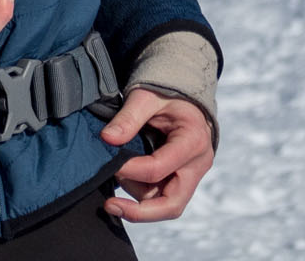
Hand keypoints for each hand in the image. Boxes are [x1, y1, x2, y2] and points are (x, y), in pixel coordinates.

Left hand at [99, 89, 214, 221]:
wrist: (184, 97)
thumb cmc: (167, 94)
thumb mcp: (146, 96)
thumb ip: (128, 117)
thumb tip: (107, 139)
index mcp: (193, 141)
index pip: (159, 168)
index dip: (130, 170)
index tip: (109, 164)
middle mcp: (197, 164)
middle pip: (173, 204)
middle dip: (140, 211)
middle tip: (111, 206)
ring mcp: (192, 175)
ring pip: (165, 203)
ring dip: (137, 196)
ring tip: (117, 171)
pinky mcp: (182, 179)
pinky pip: (162, 196)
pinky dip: (141, 194)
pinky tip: (124, 178)